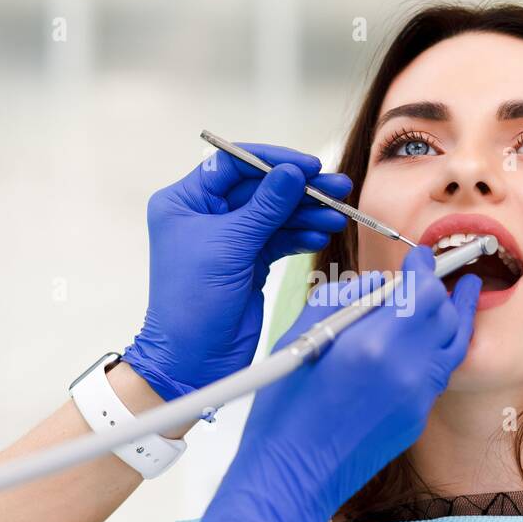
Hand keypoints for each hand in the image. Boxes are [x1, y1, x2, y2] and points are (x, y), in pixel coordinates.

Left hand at [124, 144, 351, 400]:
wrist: (194, 358)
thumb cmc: (192, 303)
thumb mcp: (230, 246)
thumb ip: (265, 207)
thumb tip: (291, 173)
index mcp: (185, 201)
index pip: (233, 164)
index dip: (272, 162)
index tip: (307, 166)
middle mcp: (206, 215)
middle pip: (260, 189)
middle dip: (299, 190)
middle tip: (337, 188)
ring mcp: (229, 239)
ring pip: (275, 214)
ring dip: (307, 214)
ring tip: (337, 216)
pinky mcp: (249, 261)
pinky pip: (280, 238)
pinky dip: (301, 235)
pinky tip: (320, 234)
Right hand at [180, 247, 481, 521]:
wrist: (290, 474)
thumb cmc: (283, 405)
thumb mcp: (303, 334)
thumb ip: (345, 298)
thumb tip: (379, 284)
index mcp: (374, 344)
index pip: (422, 291)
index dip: (424, 267)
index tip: (419, 255)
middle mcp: (406, 370)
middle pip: (444, 315)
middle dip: (442, 287)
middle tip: (440, 269)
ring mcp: (417, 399)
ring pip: (453, 345)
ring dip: (455, 315)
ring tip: (464, 293)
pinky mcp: (416, 419)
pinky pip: (437, 373)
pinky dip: (440, 347)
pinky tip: (434, 336)